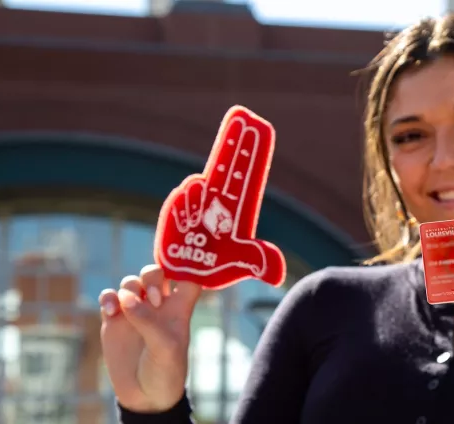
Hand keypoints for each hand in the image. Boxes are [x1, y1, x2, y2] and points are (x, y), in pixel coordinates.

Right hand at [97, 264, 202, 412]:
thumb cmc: (165, 372)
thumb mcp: (165, 347)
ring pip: (131, 282)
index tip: (178, 269)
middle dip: (152, 276)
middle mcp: (158, 307)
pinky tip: (110, 311)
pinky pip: (109, 297)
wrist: (145, 397)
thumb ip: (148, 321)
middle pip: (157, 272)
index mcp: (179, 310)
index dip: (186, 269)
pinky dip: (108, 297)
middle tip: (154, 299)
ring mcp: (135, 312)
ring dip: (129, 287)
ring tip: (127, 307)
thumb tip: (126, 299)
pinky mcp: (114, 321)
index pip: (189, 279)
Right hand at [157, 108, 284, 288]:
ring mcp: (196, 203)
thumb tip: (278, 273)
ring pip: (201, 182)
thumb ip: (259, 263)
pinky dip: (186, 202)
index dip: (252, 152)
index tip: (259, 129)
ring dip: (204, 187)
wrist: (186, 277)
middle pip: (228, 164)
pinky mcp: (175, 211)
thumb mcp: (241, 263)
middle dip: (235, 141)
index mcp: (238, 208)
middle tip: (242, 117)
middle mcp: (218, 201)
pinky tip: (191, 207)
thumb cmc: (217, 268)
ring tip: (205, 211)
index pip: (247, 174)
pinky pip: (181, 199)